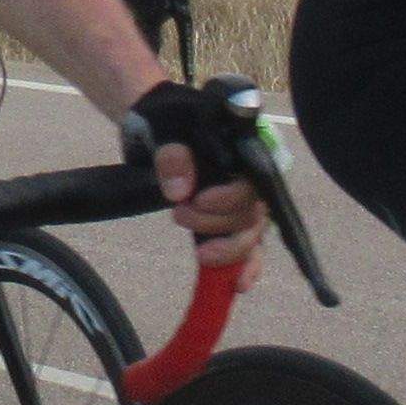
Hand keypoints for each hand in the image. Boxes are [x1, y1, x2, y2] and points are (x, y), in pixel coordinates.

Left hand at [123, 77, 275, 270]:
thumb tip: (181, 190)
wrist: (154, 124)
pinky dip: (244, 266)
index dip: (229, 199)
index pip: (251, 184)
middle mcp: (248, 179)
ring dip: (229, 250)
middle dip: (218, 224)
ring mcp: (238, 202)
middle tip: (179, 215)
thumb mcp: (164, 129)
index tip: (198, 199)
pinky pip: (246, 247)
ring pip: (250, 234)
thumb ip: (172, 156)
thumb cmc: (166, 119)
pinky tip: (239, 285)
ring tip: (200, 252)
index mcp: (242, 152)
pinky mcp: (225, 220)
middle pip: (251, 214)